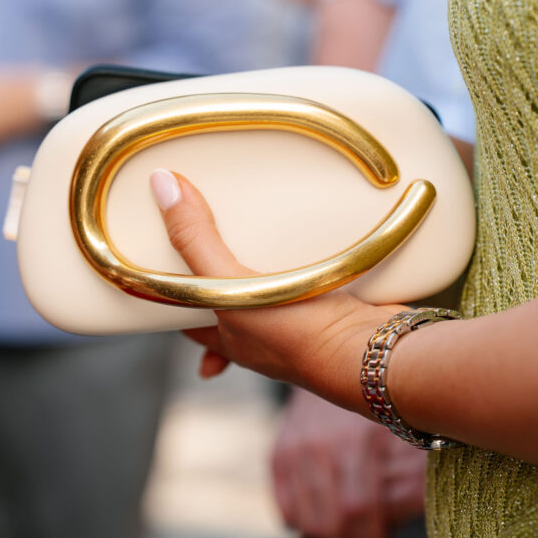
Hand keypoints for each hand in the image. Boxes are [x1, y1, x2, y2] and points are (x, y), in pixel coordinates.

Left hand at [150, 168, 400, 415]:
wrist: (376, 352)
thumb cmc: (298, 335)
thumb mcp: (229, 286)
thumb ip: (195, 240)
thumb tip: (162, 186)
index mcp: (233, 339)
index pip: (192, 318)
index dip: (176, 295)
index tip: (167, 268)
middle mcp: (266, 338)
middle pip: (235, 302)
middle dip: (226, 280)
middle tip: (222, 241)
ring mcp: (306, 325)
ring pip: (280, 291)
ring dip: (275, 268)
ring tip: (271, 233)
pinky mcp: (342, 306)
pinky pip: (324, 280)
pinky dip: (323, 262)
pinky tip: (326, 239)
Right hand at [272, 389, 426, 537]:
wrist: (334, 358)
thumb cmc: (385, 399)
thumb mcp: (409, 423)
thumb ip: (415, 468)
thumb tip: (420, 503)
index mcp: (360, 435)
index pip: (360, 508)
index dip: (377, 535)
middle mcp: (323, 442)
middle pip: (337, 522)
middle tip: (373, 536)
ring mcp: (297, 449)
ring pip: (311, 524)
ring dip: (335, 534)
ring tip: (353, 525)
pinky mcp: (279, 454)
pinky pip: (288, 512)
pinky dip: (306, 522)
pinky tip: (326, 512)